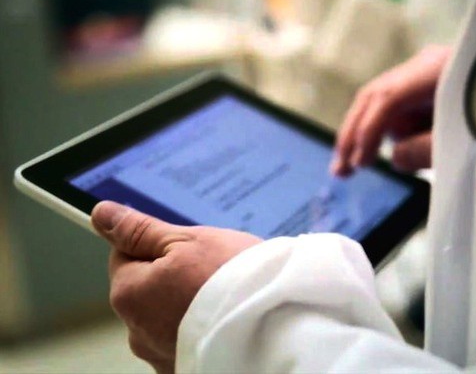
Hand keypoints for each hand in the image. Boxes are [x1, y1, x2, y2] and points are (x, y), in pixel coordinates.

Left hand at [91, 201, 260, 373]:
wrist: (276, 324)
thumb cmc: (231, 280)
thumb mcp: (186, 241)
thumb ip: (140, 230)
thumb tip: (102, 214)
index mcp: (129, 293)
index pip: (123, 256)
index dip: (156, 245)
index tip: (186, 248)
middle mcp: (136, 332)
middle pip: (147, 290)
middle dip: (173, 277)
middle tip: (212, 271)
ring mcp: (161, 357)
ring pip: (167, 317)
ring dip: (188, 306)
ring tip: (224, 298)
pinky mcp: (186, 369)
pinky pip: (186, 342)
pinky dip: (202, 330)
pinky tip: (226, 320)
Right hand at [331, 45, 450, 175]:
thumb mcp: (463, 140)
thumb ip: (424, 151)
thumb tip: (394, 158)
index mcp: (435, 71)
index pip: (387, 99)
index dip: (368, 133)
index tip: (360, 164)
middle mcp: (426, 65)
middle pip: (376, 95)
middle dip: (354, 133)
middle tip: (339, 169)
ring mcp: (428, 72)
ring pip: (385, 102)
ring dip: (373, 132)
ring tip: (362, 164)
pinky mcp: (432, 85)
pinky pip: (402, 106)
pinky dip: (392, 129)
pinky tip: (394, 151)